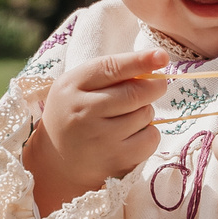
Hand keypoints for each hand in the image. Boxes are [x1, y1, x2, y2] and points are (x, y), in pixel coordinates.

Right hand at [24, 48, 168, 215]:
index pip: (111, 69)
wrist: (56, 162)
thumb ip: (109, 72)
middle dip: (154, 86)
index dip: (140, 61)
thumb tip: (154, 63)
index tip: (162, 56)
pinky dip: (149, 134)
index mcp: (72, 86)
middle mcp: (84, 112)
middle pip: (135, 92)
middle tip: (156, 86)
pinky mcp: (116, 160)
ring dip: (146, 111)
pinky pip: (151, 139)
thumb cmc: (74, 114)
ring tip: (128, 117)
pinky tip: (132, 136)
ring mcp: (101, 139)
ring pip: (146, 114)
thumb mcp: (77, 86)